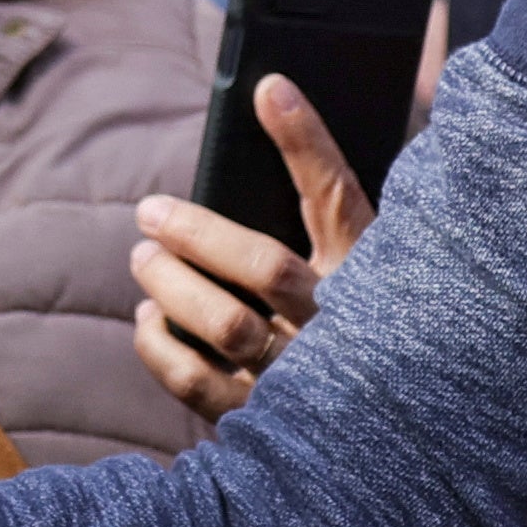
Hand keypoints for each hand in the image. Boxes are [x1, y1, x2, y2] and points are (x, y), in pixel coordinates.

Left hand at [131, 76, 373, 422]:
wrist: (382, 437)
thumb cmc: (366, 331)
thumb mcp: (364, 265)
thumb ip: (328, 207)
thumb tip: (279, 107)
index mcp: (372, 280)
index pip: (341, 197)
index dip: (308, 139)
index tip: (270, 88)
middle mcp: (339, 330)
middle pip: (265, 266)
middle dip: (197, 231)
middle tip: (151, 213)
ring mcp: (301, 380)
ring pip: (224, 324)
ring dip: (170, 284)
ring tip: (144, 259)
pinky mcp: (262, 422)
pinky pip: (195, 383)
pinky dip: (158, 345)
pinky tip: (149, 319)